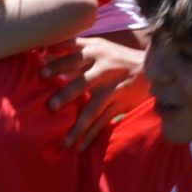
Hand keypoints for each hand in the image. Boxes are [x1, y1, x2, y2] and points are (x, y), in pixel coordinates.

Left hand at [43, 34, 148, 150]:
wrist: (150, 69)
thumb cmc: (115, 56)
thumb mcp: (97, 45)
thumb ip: (73, 45)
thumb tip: (44, 48)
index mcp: (95, 52)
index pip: (74, 57)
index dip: (58, 64)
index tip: (42, 74)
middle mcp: (103, 69)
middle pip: (83, 82)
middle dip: (67, 94)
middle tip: (52, 106)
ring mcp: (112, 88)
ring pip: (94, 108)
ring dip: (80, 124)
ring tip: (67, 139)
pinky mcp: (119, 103)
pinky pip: (104, 121)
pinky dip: (92, 134)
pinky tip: (80, 146)